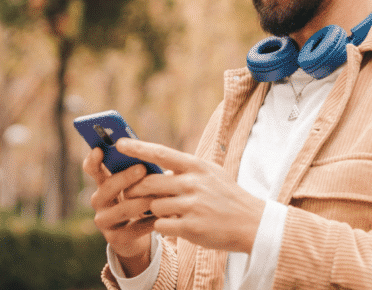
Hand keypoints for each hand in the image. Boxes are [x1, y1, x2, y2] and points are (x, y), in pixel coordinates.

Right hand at [82, 147, 155, 276]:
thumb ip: (139, 172)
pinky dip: (150, 222)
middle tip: (141, 168)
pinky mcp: (115, 239)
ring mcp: (105, 221)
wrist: (137, 236)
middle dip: (125, 177)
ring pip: (122, 209)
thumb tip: (153, 158)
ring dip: (140, 201)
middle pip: (107, 188)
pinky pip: (134, 229)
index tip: (99, 149)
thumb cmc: (139, 201)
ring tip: (156, 195)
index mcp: (103, 183)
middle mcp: (99, 201)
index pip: (92, 169)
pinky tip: (163, 216)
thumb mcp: (136, 185)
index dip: (93, 160)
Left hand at [116, 138, 265, 253]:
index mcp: (197, 167)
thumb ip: (185, 170)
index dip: (138, 148)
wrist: (252, 223)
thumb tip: (155, 166)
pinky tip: (174, 226)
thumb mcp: (210, 174)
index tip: (119, 143)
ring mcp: (192, 205)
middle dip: (136, 189)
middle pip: (150, 182)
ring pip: (154, 205)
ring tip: (166, 212)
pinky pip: (161, 225)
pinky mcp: (191, 227)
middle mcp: (193, 183)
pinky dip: (162, 226)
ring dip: (154, 211)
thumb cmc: (227, 197)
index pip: (161, 153)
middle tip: (130, 193)